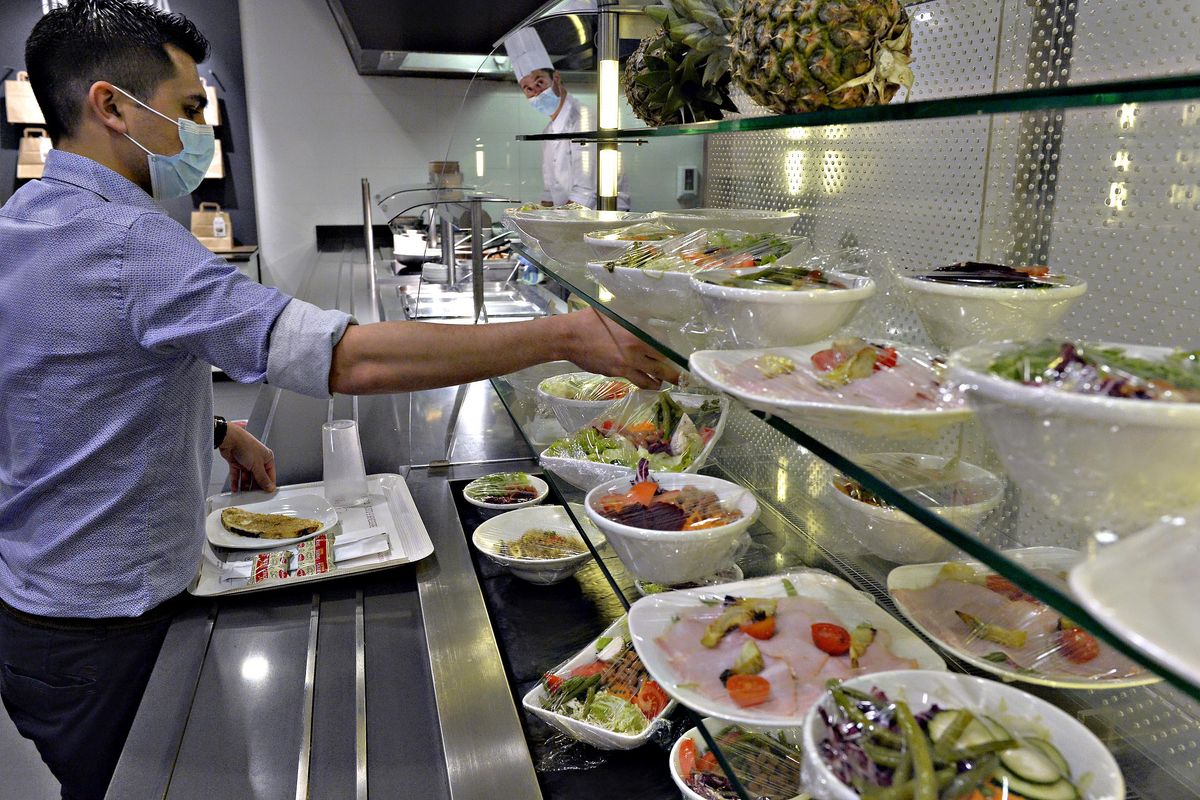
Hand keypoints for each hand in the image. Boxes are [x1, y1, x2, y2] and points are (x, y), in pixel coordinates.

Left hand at [218, 423, 276, 492]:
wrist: (229, 439)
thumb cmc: (246, 446)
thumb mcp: (257, 465)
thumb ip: (263, 478)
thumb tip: (269, 487)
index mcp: (267, 458)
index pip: (270, 475)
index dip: (268, 484)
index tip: (266, 494)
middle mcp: (257, 460)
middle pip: (258, 477)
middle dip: (255, 486)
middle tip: (254, 496)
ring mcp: (246, 462)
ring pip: (247, 477)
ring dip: (245, 486)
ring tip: (244, 495)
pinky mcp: (236, 463)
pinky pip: (237, 475)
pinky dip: (236, 482)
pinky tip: (236, 489)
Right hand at [563, 308, 680, 388]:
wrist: (568, 337)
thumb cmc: (589, 320)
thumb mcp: (614, 312)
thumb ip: (631, 319)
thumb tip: (644, 320)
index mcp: (636, 334)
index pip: (662, 345)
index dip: (670, 351)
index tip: (676, 354)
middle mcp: (634, 352)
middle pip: (662, 366)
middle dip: (674, 374)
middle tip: (682, 377)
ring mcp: (625, 365)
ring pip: (650, 380)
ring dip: (659, 382)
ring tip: (663, 381)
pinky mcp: (616, 373)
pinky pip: (635, 381)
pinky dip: (644, 383)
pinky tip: (646, 382)